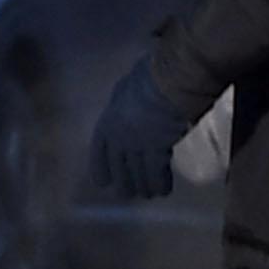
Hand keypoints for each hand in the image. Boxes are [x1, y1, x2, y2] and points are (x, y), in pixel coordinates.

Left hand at [87, 64, 189, 200]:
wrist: (169, 79)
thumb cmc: (152, 73)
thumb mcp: (130, 84)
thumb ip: (128, 99)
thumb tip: (134, 100)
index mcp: (109, 118)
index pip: (100, 149)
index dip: (101, 166)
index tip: (102, 182)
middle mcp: (119, 136)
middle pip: (118, 166)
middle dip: (124, 182)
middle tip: (128, 194)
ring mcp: (137, 145)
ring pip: (138, 173)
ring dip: (144, 186)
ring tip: (149, 194)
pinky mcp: (157, 150)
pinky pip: (157, 173)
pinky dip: (161, 183)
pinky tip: (165, 191)